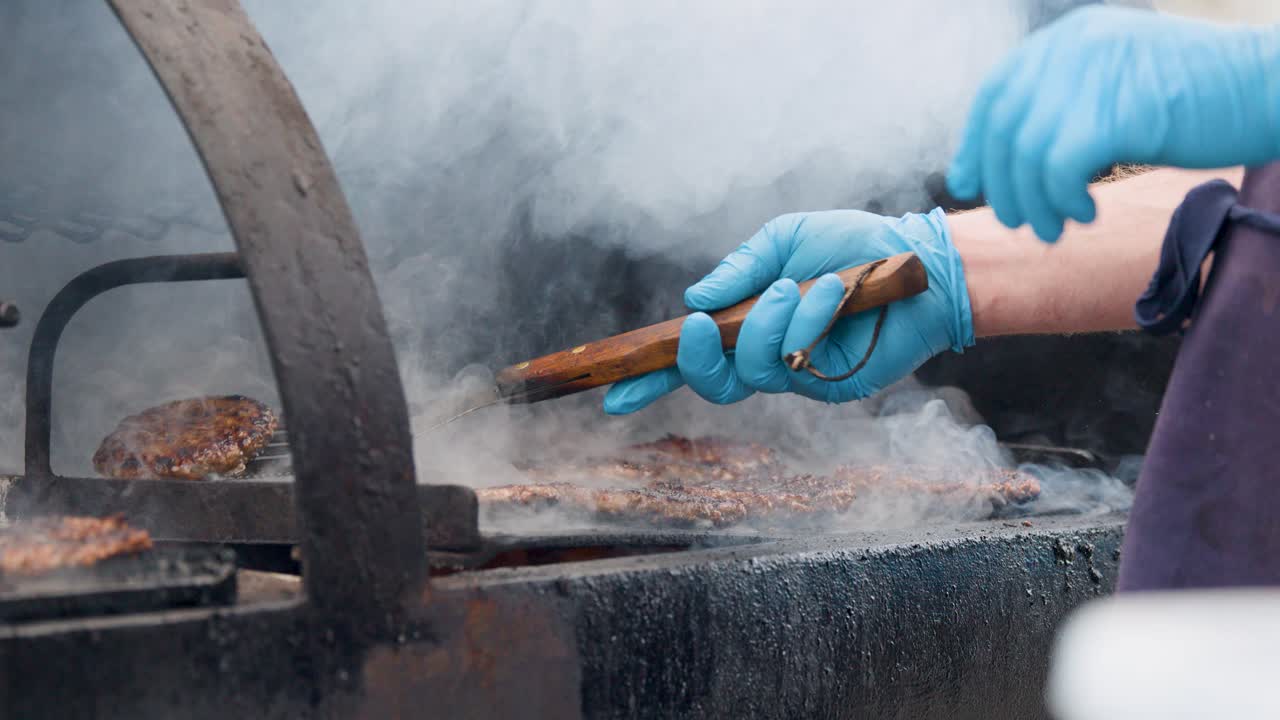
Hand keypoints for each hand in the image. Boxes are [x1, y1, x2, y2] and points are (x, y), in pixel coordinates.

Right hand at [603, 209, 973, 413]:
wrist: (917, 260)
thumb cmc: (852, 246)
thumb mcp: (785, 240)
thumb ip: (739, 268)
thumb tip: (693, 299)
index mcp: (746, 324)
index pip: (690, 359)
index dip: (650, 379)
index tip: (613, 393)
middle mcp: (767, 354)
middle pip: (712, 383)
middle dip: (699, 357)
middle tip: (705, 325)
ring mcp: (799, 374)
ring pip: (753, 372)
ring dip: (766, 327)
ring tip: (795, 287)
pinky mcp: (832, 384)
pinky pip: (798, 365)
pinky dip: (807, 325)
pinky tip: (832, 295)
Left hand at [947, 6, 1279, 241]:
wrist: (1272, 89)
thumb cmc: (1203, 97)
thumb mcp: (1121, 83)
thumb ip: (1066, 103)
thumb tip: (1004, 157)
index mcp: (1070, 38)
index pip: (998, 92)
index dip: (976, 142)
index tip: (970, 183)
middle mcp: (1073, 47)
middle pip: (1004, 128)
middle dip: (1004, 185)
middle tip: (1022, 221)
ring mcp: (1092, 75)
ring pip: (1025, 155)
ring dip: (1034, 203)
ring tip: (1056, 227)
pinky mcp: (1114, 111)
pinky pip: (1057, 169)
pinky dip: (1062, 200)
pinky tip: (1086, 214)